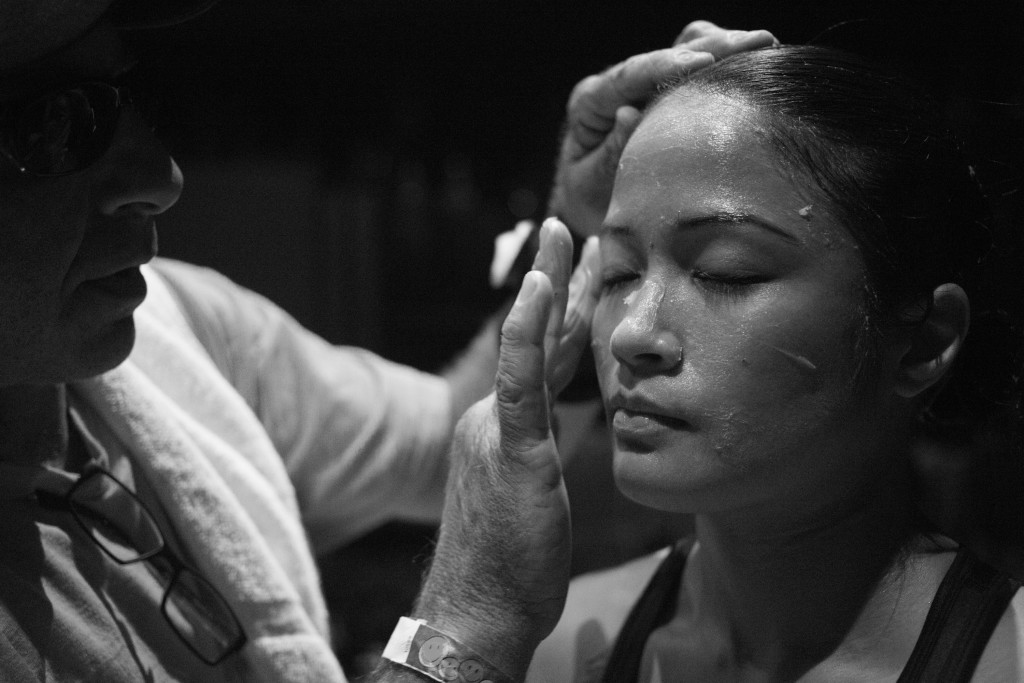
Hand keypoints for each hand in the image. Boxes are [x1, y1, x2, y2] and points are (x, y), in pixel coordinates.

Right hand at [413, 219, 596, 679]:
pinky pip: (520, 379)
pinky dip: (528, 329)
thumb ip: (533, 467)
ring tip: (570, 238)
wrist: (474, 613)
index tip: (578, 276)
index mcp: (499, 431)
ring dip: (552, 286)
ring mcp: (496, 429)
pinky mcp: (510, 448)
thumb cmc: (506, 571)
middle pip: (536, 341)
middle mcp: (490, 419)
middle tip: (572, 231)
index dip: (560, 315)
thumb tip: (545, 457)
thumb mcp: (526, 506)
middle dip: (556, 280)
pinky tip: (541, 286)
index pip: (539, 362)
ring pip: (532, 346)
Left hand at [547, 20, 777, 236]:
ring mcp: (648, 87)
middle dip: (715, 45)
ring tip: (767, 46)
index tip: (704, 60)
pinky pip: (701, 73)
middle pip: (670, 53)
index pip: (631, 74)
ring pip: (690, 51)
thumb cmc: (587, 200)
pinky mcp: (670, 95)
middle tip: (760, 40)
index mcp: (593, 101)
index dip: (668, 64)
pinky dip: (729, 67)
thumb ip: (609, 151)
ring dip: (728, 48)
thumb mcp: (590, 183)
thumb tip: (629, 114)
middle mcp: (621, 85)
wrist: (593, 209)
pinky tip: (760, 65)